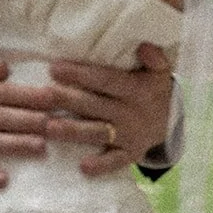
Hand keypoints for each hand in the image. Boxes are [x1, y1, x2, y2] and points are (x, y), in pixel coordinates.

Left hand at [47, 44, 174, 177]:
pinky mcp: (130, 154)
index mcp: (135, 89)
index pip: (105, 80)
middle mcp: (130, 112)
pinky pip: (115, 161)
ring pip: (98, 132)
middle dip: (67, 100)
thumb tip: (145, 45)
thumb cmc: (153, 89)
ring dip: (74, 131)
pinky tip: (83, 167)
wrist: (171, 122)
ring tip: (50, 128)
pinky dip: (101, 165)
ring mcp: (129, 135)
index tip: (54, 68)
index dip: (80, 74)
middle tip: (42, 96)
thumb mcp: (160, 70)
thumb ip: (154, 57)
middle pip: (94, 105)